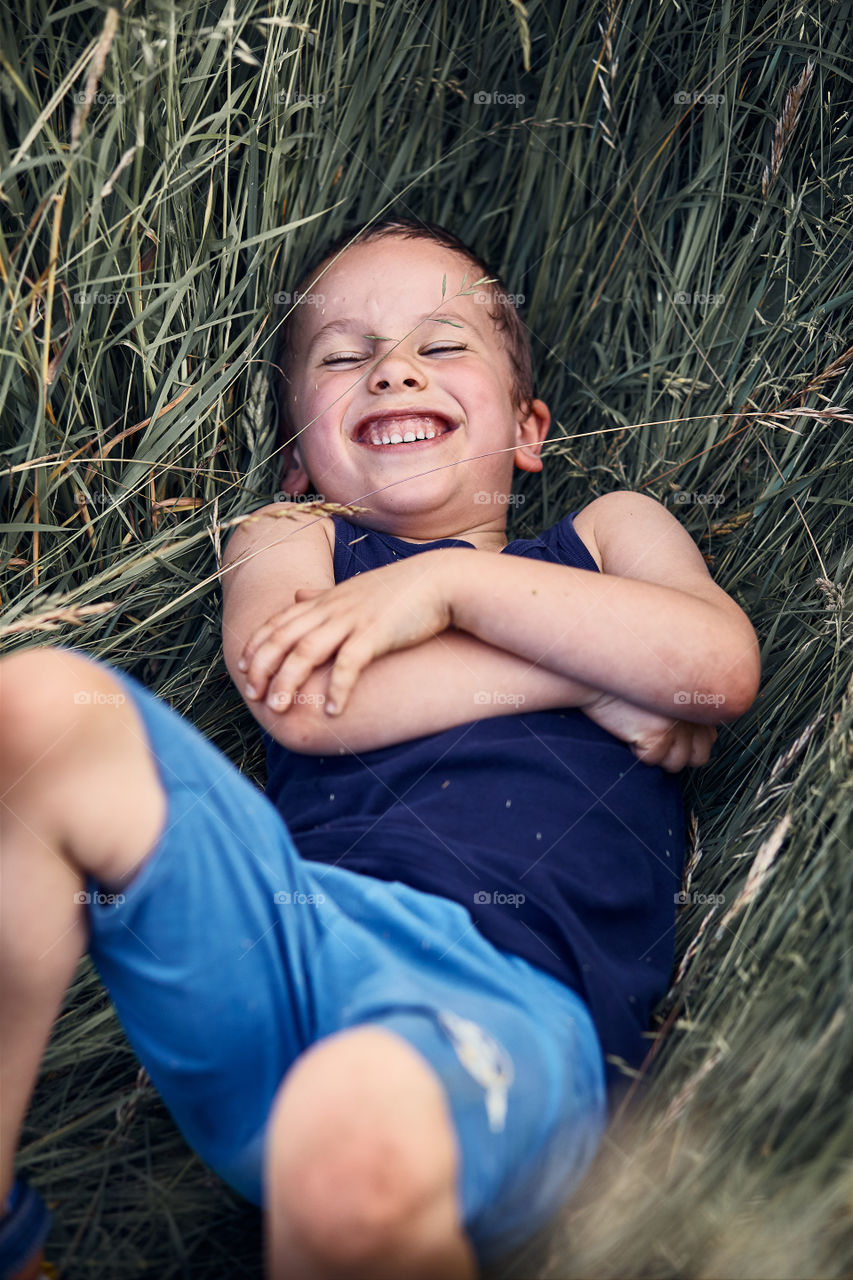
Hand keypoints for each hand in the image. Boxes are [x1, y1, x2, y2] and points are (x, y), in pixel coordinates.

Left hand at [238, 550, 453, 715]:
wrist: (442, 580)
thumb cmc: (400, 590)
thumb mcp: (354, 590)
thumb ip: (322, 596)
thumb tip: (296, 596)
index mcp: (325, 600)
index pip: (277, 622)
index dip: (255, 646)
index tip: (242, 671)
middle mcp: (332, 609)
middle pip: (284, 638)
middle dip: (263, 669)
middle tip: (253, 697)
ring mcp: (353, 620)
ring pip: (306, 651)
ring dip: (289, 682)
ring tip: (279, 709)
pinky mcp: (377, 634)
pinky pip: (349, 663)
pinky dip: (338, 688)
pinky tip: (333, 712)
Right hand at [581, 691, 717, 770]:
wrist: (604, 673)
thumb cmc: (631, 680)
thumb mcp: (668, 688)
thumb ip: (685, 707)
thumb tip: (690, 735)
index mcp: (702, 701)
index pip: (709, 740)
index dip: (687, 742)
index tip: (669, 733)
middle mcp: (696, 714)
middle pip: (698, 756)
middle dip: (678, 753)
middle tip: (656, 738)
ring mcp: (679, 726)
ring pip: (676, 763)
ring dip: (658, 754)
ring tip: (642, 733)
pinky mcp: (658, 736)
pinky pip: (652, 759)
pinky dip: (639, 750)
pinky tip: (630, 731)